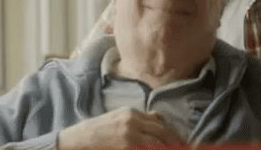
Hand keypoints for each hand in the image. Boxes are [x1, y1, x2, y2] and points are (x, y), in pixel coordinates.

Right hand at [57, 108, 184, 148]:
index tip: (181, 143)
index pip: (160, 124)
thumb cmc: (96, 133)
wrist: (76, 141)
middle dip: (175, 143)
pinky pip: (148, 148)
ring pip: (158, 143)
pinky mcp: (127, 146)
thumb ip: (138, 119)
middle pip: (163, 133)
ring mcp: (130, 135)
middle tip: (184, 148)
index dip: (173, 135)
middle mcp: (134, 121)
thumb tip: (158, 118)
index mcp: (132, 113)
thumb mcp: (118, 119)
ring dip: (168, 147)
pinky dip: (156, 149)